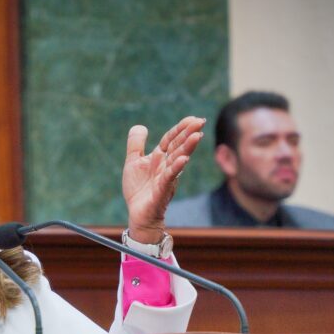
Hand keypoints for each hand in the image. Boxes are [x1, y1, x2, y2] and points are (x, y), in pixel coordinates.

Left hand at [122, 116, 205, 241]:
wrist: (138, 215)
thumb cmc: (138, 190)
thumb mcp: (133, 162)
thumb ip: (135, 144)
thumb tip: (141, 126)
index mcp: (159, 158)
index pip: (171, 139)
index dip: (180, 128)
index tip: (193, 118)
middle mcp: (166, 166)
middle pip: (178, 146)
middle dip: (188, 134)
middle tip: (201, 121)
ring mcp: (166, 177)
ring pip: (178, 160)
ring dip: (187, 148)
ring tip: (197, 135)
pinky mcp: (162, 190)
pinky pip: (170, 177)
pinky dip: (177, 168)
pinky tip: (184, 159)